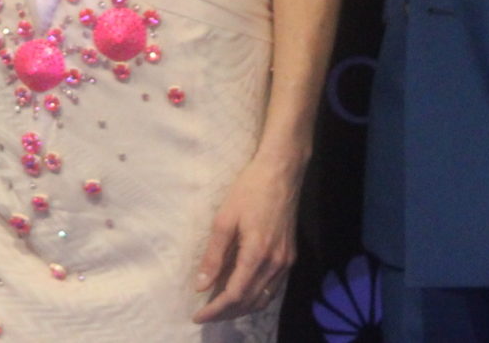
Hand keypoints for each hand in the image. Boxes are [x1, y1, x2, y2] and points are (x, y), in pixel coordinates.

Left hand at [190, 150, 301, 322]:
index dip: (215, 309)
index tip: (198, 316)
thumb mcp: (224, 219)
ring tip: (220, 308)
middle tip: (205, 315)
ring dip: (241, 308)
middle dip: (226, 313)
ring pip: (263, 298)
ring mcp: (286, 261)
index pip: (234, 295)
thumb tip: (201, 286)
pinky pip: (273, 288)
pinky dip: (256, 297)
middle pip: (249, 301)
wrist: (282, 171)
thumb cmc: (250, 190)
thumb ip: (213, 255)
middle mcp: (275, 263)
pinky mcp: (290, 256)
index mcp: (257, 253)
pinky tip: (242, 292)